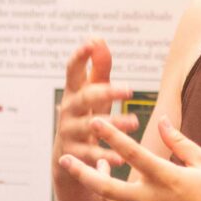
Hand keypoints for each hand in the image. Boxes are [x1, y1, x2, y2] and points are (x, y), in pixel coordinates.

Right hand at [55, 38, 137, 170]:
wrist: (66, 162)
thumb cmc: (86, 118)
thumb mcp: (92, 93)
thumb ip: (98, 68)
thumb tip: (99, 38)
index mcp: (73, 92)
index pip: (73, 71)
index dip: (81, 56)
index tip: (91, 42)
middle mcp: (68, 110)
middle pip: (86, 97)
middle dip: (106, 92)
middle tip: (128, 89)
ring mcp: (69, 132)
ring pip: (90, 126)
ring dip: (113, 123)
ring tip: (133, 122)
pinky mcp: (74, 155)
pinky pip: (90, 154)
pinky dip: (105, 156)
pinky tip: (120, 158)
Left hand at [58, 115, 200, 200]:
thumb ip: (178, 141)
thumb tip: (160, 119)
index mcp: (166, 178)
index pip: (131, 152)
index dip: (111, 134)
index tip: (94, 120)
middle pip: (103, 186)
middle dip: (80, 171)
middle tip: (63, 158)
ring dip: (97, 184)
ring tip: (92, 168)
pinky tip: (116, 191)